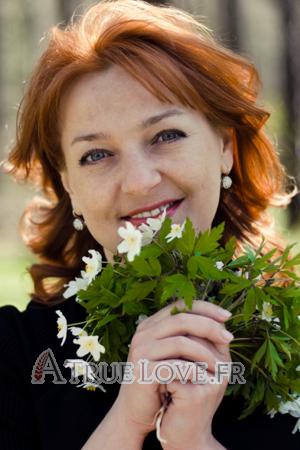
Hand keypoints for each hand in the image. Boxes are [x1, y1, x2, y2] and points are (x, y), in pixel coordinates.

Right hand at [113, 299, 232, 445]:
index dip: (206, 308)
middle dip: (209, 327)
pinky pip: (173, 366)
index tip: (227, 317)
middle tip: (229, 337)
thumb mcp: (177, 355)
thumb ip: (192, 337)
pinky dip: (193, 371)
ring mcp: (141, 350)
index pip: (181, 305)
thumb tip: (222, 322)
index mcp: (151, 324)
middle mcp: (143, 332)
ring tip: (220, 365)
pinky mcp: (142, 370)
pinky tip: (206, 378)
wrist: (136, 412)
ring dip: (205, 352)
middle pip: (181, 319)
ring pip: (179, 342)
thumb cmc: (162, 381)